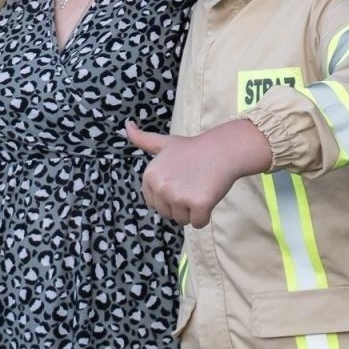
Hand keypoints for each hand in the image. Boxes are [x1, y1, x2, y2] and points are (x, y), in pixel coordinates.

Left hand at [125, 119, 272, 227]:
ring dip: (192, 210)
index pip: (153, 204)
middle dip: (180, 204)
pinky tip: (209, 196)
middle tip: (192, 184)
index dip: (168, 195)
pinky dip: (205, 215)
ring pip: (182, 220)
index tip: (179, 180)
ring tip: (200, 188)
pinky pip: (199, 223)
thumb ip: (142, 139)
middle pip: (167, 214)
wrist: (222, 150)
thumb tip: (126, 124)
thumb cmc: (193, 149)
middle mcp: (161, 187)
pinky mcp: (198, 205)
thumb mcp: (164, 143)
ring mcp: (179, 197)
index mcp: (149, 176)